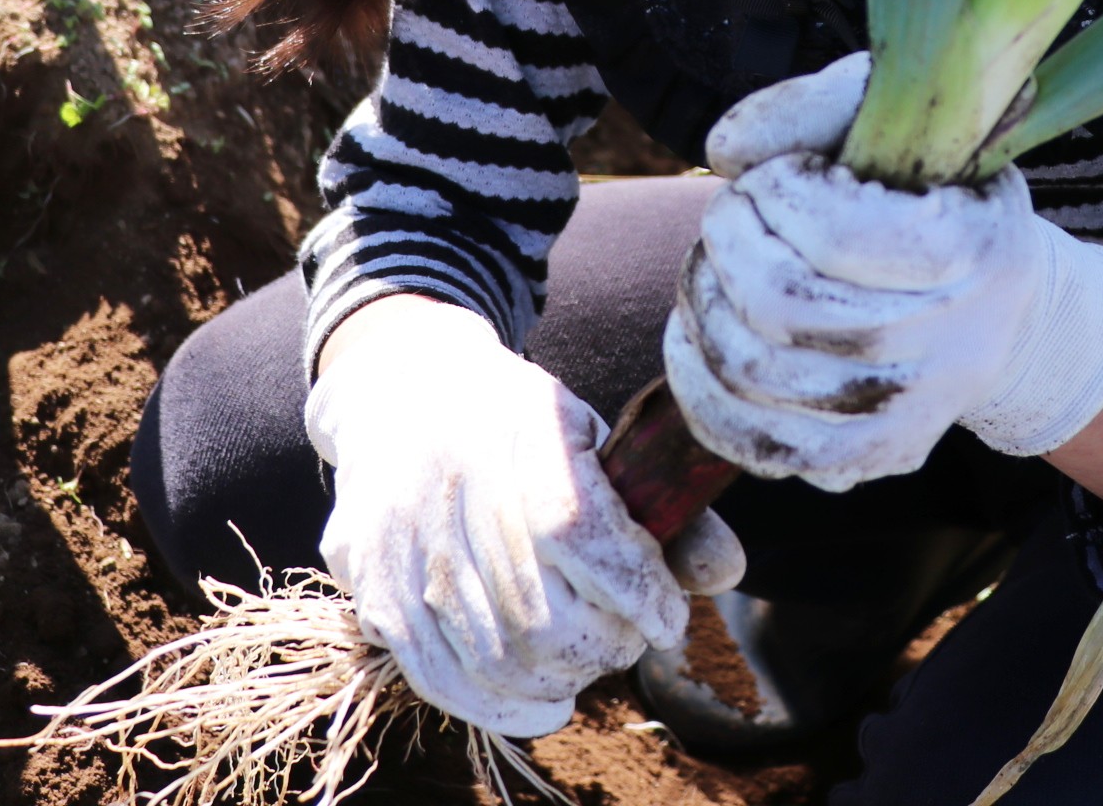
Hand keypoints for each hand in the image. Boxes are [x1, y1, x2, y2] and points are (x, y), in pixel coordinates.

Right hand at [307, 298, 744, 735]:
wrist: (404, 395)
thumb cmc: (521, 422)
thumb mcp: (595, 435)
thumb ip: (664, 501)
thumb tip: (725, 572)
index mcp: (517, 428)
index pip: (576, 529)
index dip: (635, 590)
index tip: (669, 620)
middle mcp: (451, 486)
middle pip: (542, 618)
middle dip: (607, 646)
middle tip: (629, 638)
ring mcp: (405, 544)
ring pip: (499, 661)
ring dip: (564, 679)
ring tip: (590, 659)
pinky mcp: (376, 588)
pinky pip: (444, 679)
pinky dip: (504, 707)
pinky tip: (546, 700)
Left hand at [662, 52, 1102, 490]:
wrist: (1002, 313)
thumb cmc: (935, 198)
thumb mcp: (908, 123)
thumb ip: (818, 106)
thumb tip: (724, 151)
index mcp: (976, 251)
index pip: (834, 231)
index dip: (775, 190)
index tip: (778, 173)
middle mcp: (951, 347)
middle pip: (781, 305)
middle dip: (726, 242)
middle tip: (731, 211)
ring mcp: (909, 416)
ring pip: (752, 372)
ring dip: (703, 302)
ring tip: (715, 263)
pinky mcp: (866, 460)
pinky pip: (750, 441)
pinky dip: (699, 384)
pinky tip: (695, 333)